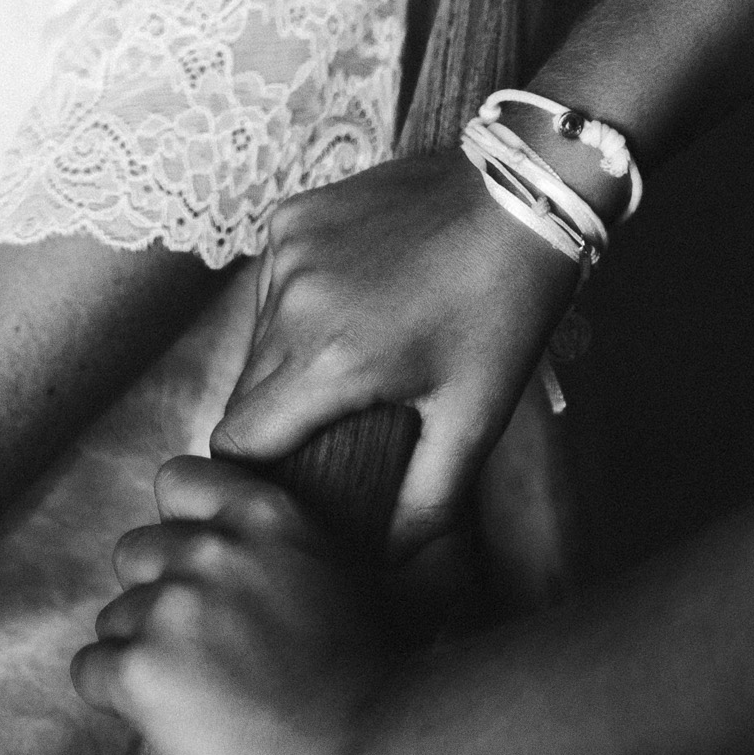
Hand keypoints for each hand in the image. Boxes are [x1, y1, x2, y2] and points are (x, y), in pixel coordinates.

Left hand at [75, 456, 390, 754]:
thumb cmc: (372, 683)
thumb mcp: (334, 572)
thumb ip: (271, 549)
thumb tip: (226, 555)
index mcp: (261, 514)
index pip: (175, 481)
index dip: (180, 528)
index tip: (202, 571)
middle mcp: (209, 548)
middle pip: (135, 553)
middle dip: (159, 597)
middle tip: (204, 653)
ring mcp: (171, 606)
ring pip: (115, 619)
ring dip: (142, 652)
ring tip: (199, 699)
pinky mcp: (141, 669)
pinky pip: (91, 671)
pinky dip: (115, 697)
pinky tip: (163, 720)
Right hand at [209, 150, 572, 553]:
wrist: (516, 194)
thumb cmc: (502, 312)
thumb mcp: (474, 421)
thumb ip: (423, 504)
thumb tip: (380, 560)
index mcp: (329, 361)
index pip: (237, 439)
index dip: (253, 473)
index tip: (286, 482)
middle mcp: (291, 302)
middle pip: (244, 392)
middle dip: (276, 423)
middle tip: (330, 434)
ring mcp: (287, 251)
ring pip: (255, 337)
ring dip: (286, 363)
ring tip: (352, 366)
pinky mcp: (292, 216)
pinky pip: (272, 284)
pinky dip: (297, 307)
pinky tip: (351, 307)